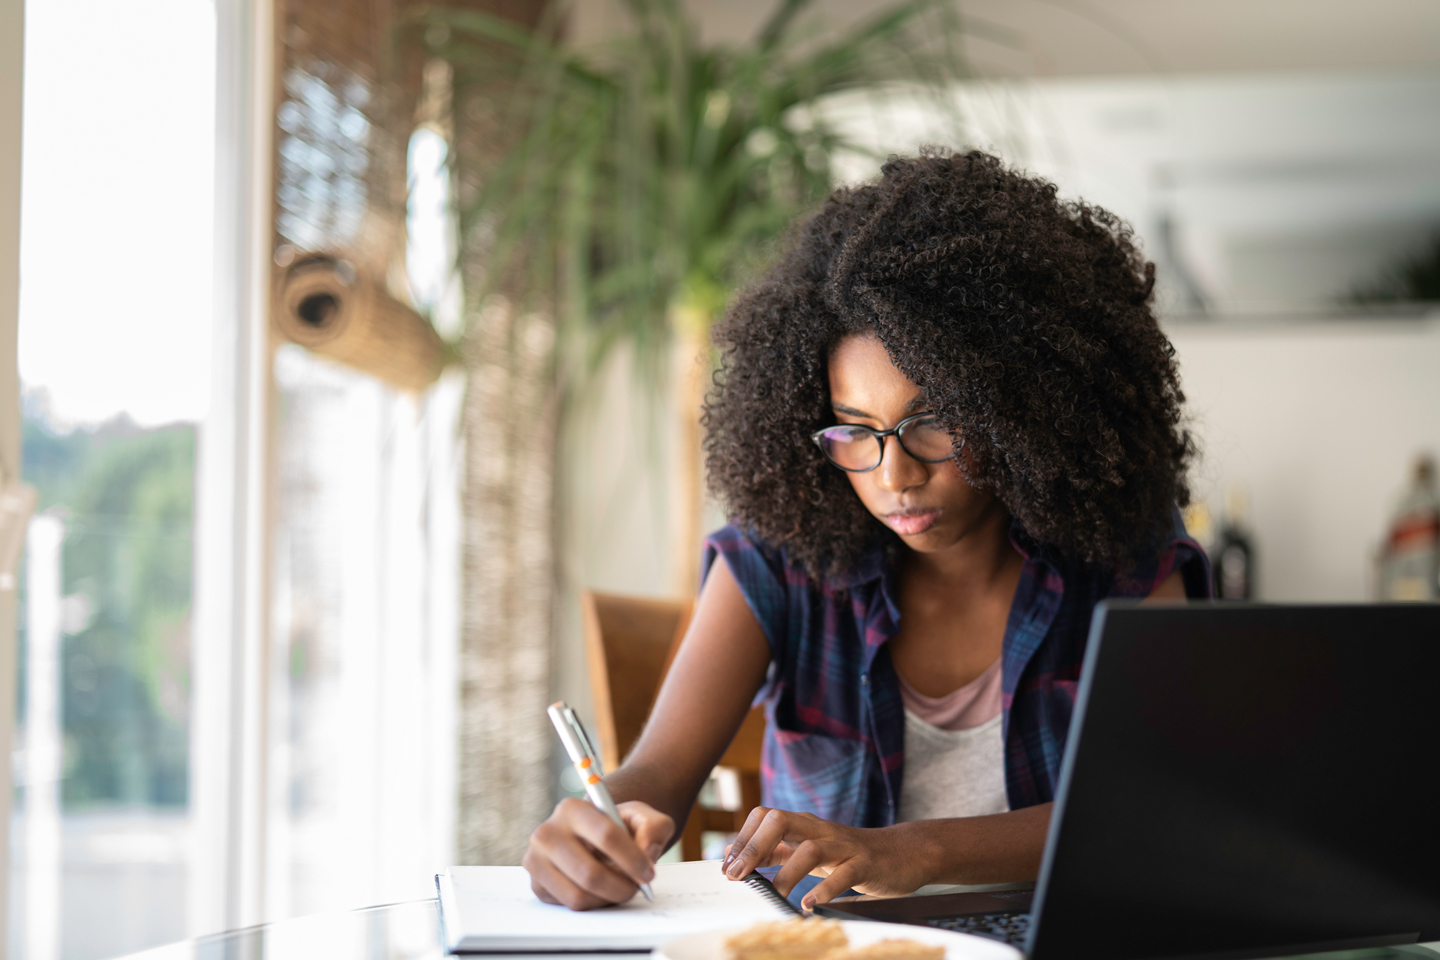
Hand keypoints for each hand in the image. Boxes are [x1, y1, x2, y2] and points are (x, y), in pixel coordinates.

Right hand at [524, 798, 674, 909]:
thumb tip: (647, 852)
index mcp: (572, 809)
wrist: (590, 837)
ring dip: (609, 898)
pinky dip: (593, 904)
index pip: (606, 835)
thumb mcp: (641, 817)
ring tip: (621, 886)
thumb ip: (654, 827)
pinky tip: (601, 889)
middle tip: (637, 887)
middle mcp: (547, 833)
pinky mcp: (537, 884)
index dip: (632, 859)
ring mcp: (536, 860)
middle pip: (590, 873)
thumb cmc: (616, 826)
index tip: (648, 873)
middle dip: (622, 886)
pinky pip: (570, 906)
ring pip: (579, 895)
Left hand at [722, 807, 933, 908]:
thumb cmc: (851, 853)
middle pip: (780, 820)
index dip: (742, 839)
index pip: (764, 817)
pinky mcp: (867, 864)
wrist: (904, 852)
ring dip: (787, 873)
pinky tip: (810, 904)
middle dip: (754, 846)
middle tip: (738, 876)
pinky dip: (825, 889)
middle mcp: (820, 830)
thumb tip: (733, 855)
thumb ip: (776, 850)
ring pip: (811, 848)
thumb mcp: (810, 847)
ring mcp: (845, 845)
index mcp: (804, 825)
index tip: (727, 868)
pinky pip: (845, 874)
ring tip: (774, 894)